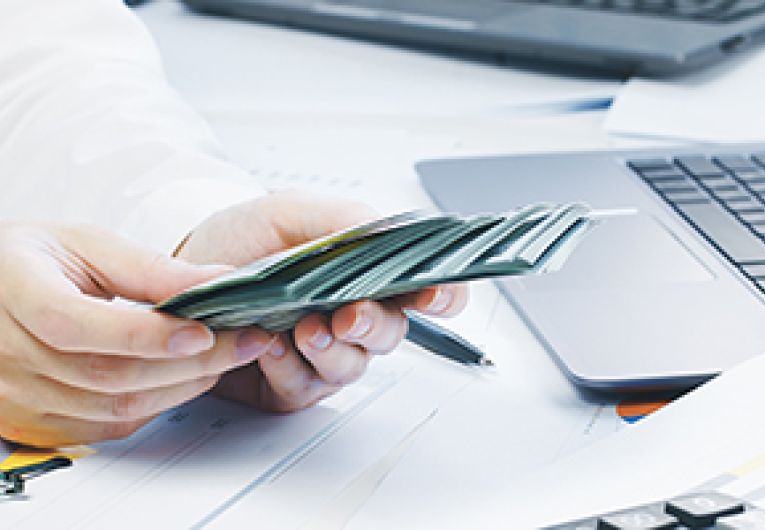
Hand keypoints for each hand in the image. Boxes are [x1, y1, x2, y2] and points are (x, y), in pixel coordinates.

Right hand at [0, 222, 254, 446]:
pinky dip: (156, 405)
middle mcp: (7, 353)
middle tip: (246, 341)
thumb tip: (215, 279)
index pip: (77, 326)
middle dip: (191, 363)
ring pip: (114, 408)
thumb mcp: (84, 243)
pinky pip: (105, 427)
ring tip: (226, 358)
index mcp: (15, 292)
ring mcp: (18, 395)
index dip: (146, 335)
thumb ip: (148, 267)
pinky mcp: (34, 420)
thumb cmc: (29, 259)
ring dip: (182, 387)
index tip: (205, 331)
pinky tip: (185, 379)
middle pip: (107, 375)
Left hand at [178, 191, 468, 412]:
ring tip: (303, 329)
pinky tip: (269, 345)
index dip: (441, 295)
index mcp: (364, 275)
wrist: (186, 269)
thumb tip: (387, 232)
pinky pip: (304, 387)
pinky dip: (288, 368)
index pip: (423, 291)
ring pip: (351, 366)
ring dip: (330, 350)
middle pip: (391, 334)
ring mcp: (323, 354)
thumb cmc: (242, 238)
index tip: (433, 294)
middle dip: (373, 326)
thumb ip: (343, 219)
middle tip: (349, 316)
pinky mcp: (290, 383)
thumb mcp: (290, 212)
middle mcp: (352, 318)